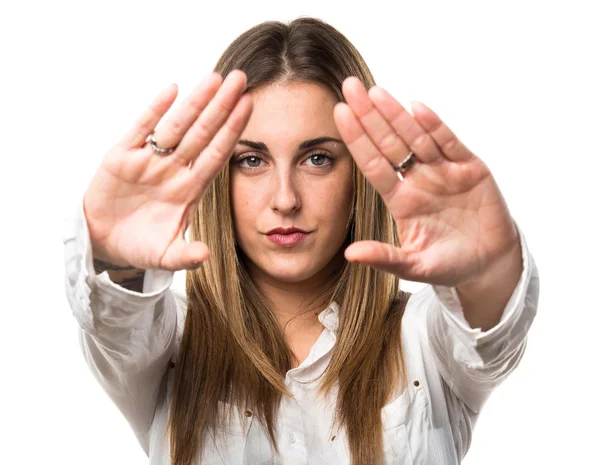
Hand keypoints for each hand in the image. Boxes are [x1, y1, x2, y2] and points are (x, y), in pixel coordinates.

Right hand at [83, 70, 252, 271]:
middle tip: (242, 79)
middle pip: (203, 133)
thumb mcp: (164, 256)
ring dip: (195, 102)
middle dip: (222, 106)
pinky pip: (140, 129)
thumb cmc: (140, 246)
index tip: (249, 107)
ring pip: (176, 126)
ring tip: (215, 77)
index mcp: (189, 190)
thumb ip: (185, 255)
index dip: (232, 131)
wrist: (104, 242)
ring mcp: (149, 161)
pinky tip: (172, 90)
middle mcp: (173, 170)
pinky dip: (154, 110)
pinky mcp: (121, 156)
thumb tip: (205, 255)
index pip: (216, 154)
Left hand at [333, 77, 518, 286]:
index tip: (339, 115)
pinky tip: (417, 108)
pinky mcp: (470, 169)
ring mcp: (443, 172)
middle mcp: (418, 181)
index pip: (373, 164)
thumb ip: (384, 258)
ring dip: (397, 115)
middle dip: (370, 116)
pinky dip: (435, 127)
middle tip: (349, 86)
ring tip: (376, 92)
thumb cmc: (449, 265)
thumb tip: (349, 255)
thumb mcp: (414, 266)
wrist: (489, 264)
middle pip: (389, 143)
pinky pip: (450, 144)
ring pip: (417, 138)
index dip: (357, 140)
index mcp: (401, 201)